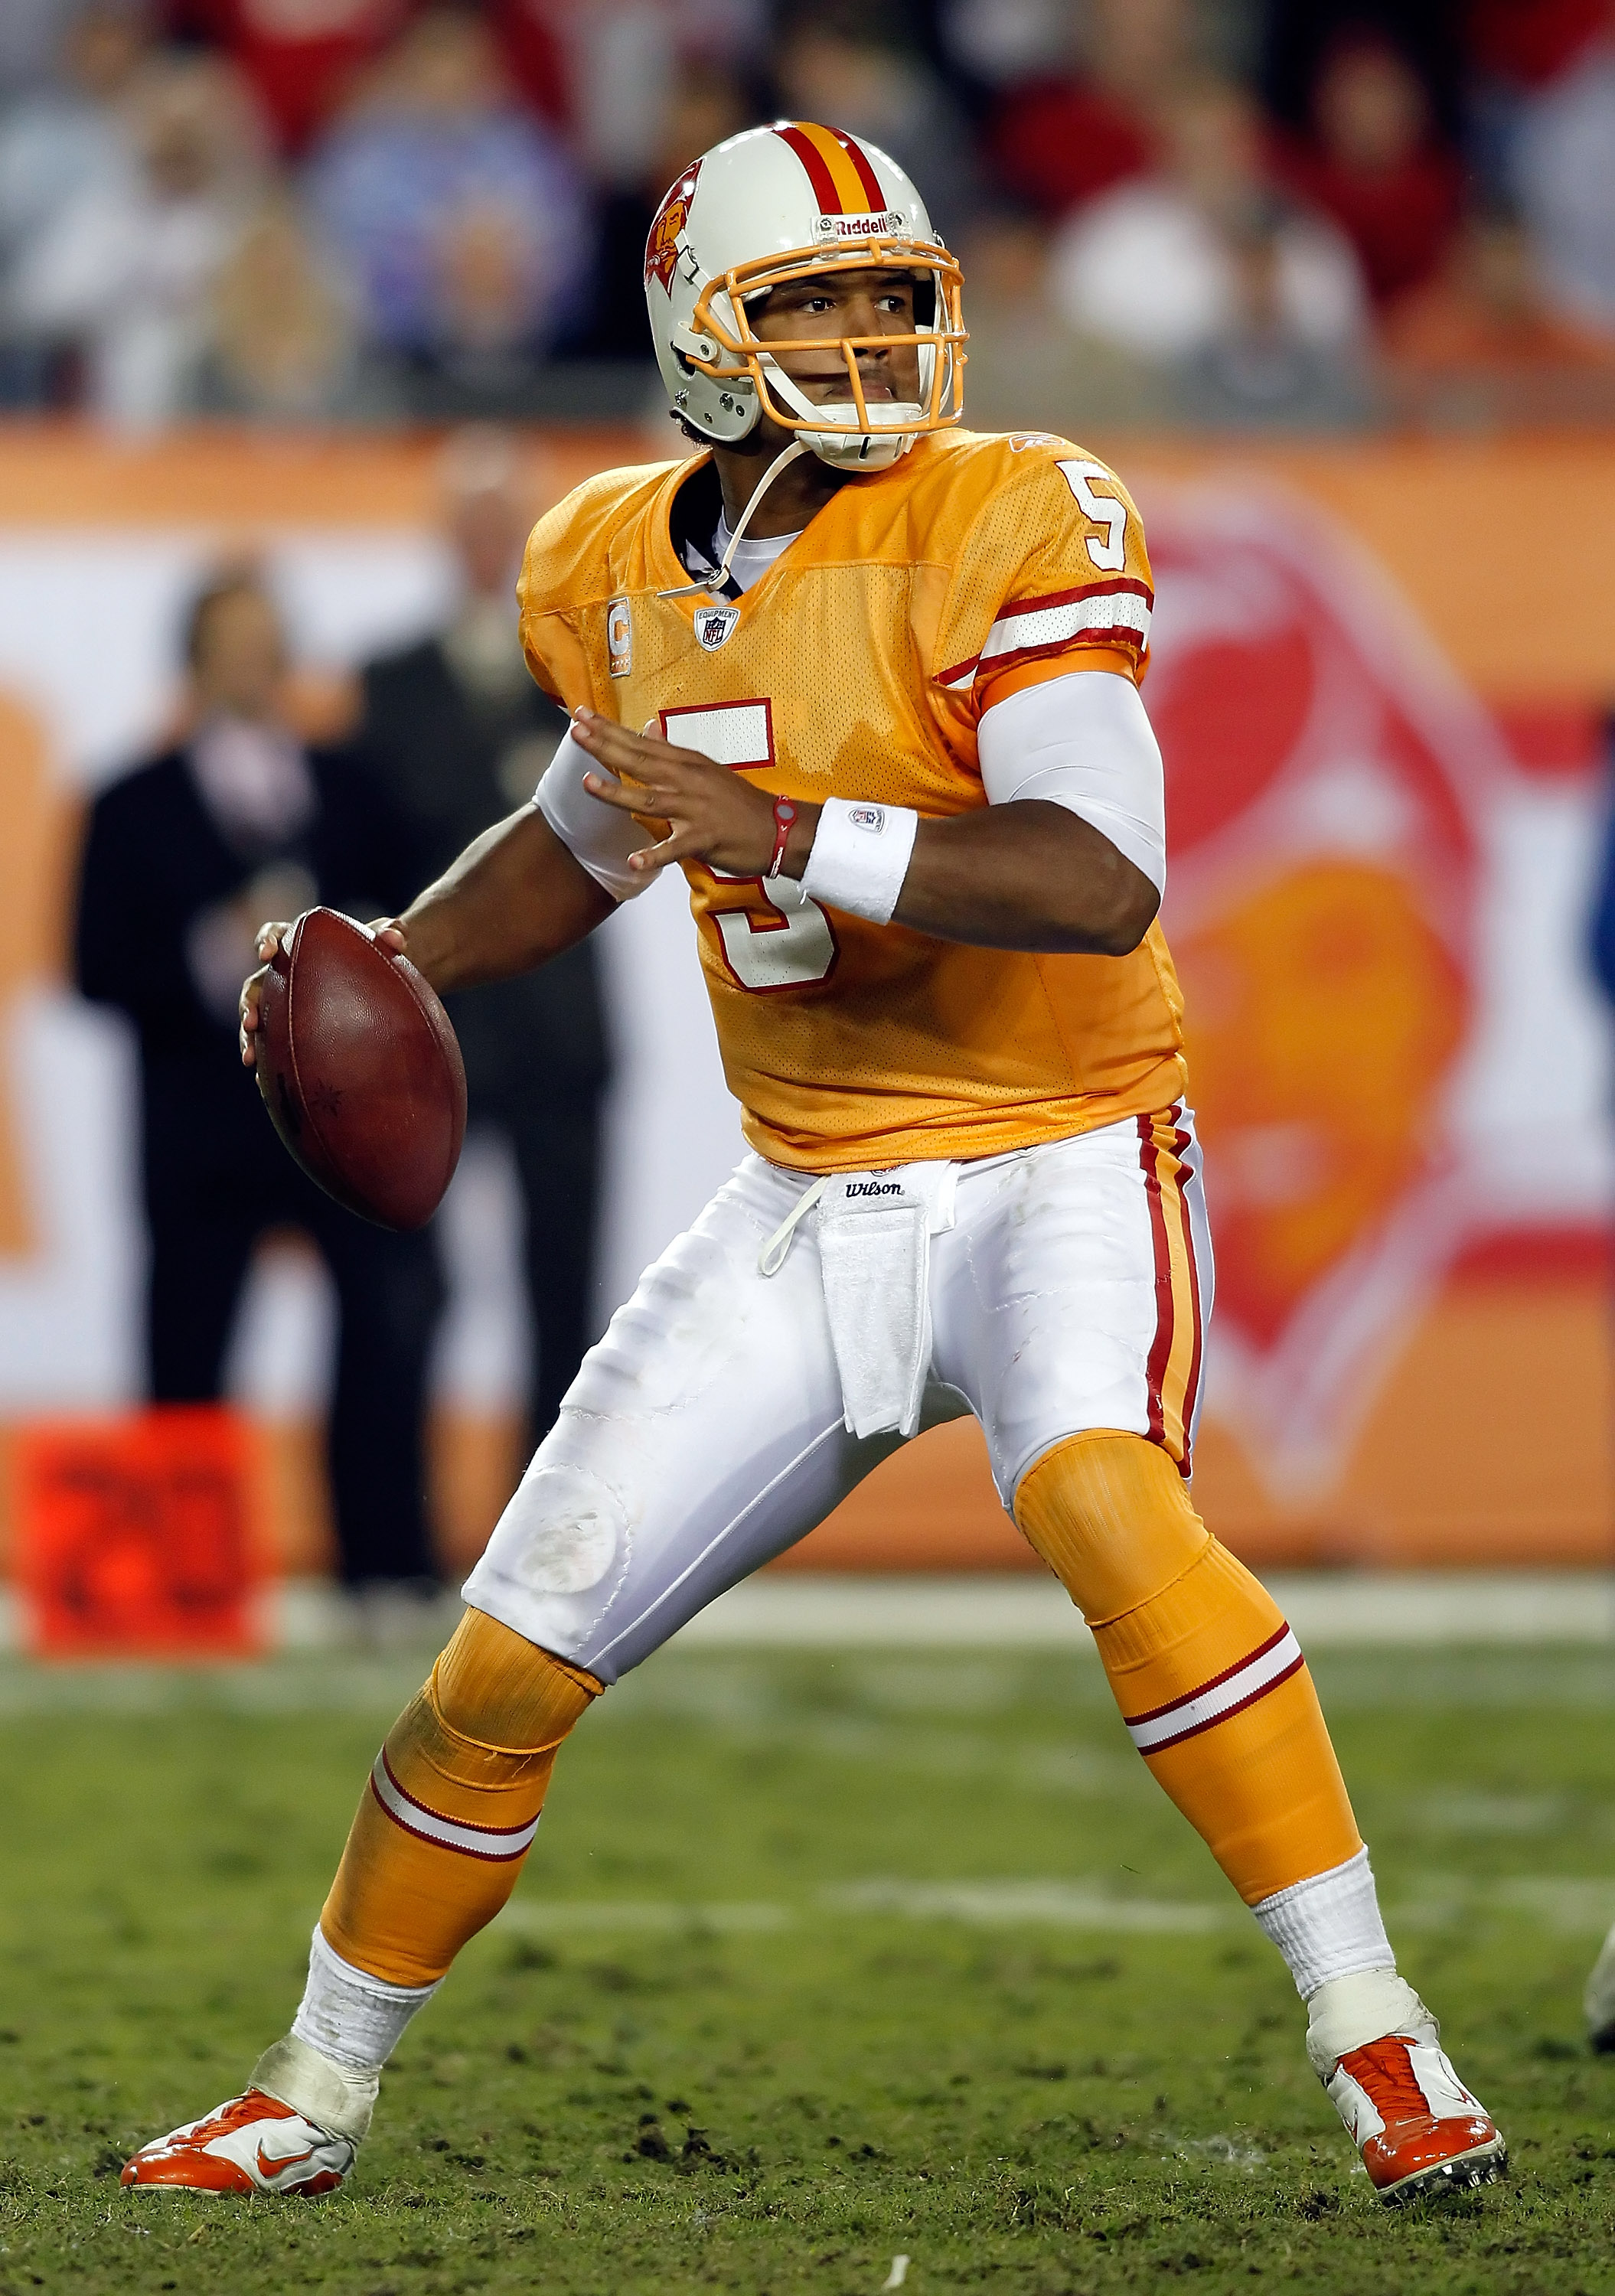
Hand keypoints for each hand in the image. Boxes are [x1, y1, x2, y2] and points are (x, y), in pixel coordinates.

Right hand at [238, 915, 407, 1065]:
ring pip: (257, 1018)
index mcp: (298, 942)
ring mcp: (282, 1000)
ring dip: (249, 1038)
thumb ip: (392, 932)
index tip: (267, 954)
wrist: (380, 976)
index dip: (265, 942)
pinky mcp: (288, 1027)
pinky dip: (268, 1061)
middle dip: (249, 1004)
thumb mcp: (387, 939)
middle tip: (251, 1021)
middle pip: (255, 986)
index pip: (274, 935)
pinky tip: (266, 1081)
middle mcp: (282, 972)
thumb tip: (395, 939)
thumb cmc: (377, 951)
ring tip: (250, 1059)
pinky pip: (272, 1044)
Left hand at [570, 708, 818, 878]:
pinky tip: (633, 861)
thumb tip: (649, 729)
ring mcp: (696, 809)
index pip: (641, 742)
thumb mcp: (705, 770)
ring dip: (618, 793)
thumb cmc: (739, 803)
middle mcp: (688, 780)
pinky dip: (655, 856)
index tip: (580, 714)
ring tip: (587, 783)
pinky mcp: (705, 839)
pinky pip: (676, 848)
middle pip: (640, 762)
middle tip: (575, 730)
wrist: (779, 829)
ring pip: (650, 800)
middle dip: (605, 746)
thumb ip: (672, 752)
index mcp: (687, 763)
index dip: (609, 729)